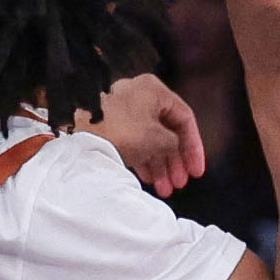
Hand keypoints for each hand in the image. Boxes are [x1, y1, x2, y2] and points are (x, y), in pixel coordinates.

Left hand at [85, 72, 204, 195]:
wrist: (83, 141)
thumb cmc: (125, 133)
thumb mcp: (159, 139)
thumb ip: (176, 142)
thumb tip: (175, 147)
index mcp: (154, 89)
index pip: (184, 119)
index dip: (194, 147)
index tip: (196, 171)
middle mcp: (139, 95)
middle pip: (166, 130)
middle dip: (174, 161)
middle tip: (180, 183)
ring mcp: (123, 109)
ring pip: (150, 138)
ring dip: (160, 165)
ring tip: (165, 189)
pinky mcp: (110, 124)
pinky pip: (134, 141)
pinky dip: (143, 159)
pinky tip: (149, 180)